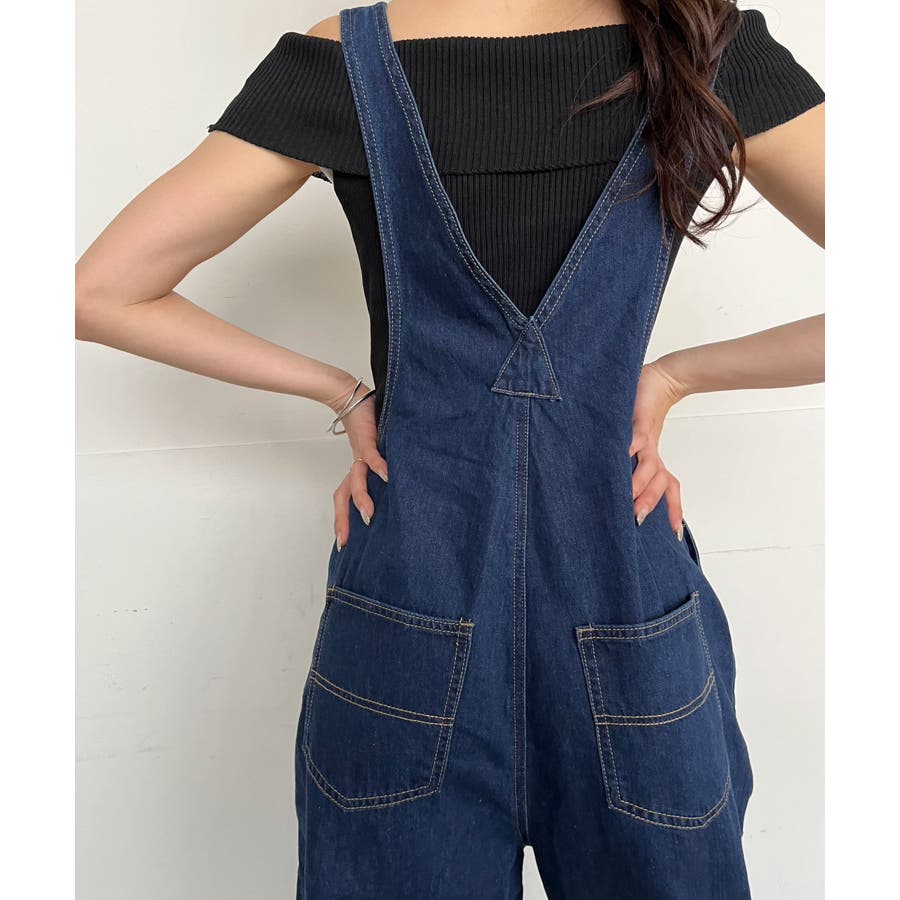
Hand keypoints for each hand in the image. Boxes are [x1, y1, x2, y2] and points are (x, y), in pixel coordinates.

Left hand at [329, 381, 387, 550]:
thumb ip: (383, 468)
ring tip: (368, 515)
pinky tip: (388, 477)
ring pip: (357, 481)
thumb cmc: (367, 424)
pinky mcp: (368, 440)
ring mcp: (361, 455)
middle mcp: (356, 466)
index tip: (342, 543)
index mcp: (356, 471)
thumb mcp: (376, 451)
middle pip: (344, 496)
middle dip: (343, 520)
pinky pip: (373, 457)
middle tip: (344, 542)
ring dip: (361, 499)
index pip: (344, 499)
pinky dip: (379, 467)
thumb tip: (397, 486)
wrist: (352, 397)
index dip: (342, 520)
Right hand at [630, 359, 687, 538]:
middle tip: (637, 518)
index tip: (675, 533)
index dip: (673, 509)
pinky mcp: (639, 419)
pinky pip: (636, 437)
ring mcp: (646, 438)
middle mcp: (652, 452)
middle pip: (659, 482)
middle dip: (649, 501)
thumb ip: (623, 459)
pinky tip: (624, 454)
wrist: (659, 378)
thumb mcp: (634, 439)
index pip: (668, 488)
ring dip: (640, 481)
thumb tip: (613, 483)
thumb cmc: (641, 410)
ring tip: (628, 494)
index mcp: (653, 459)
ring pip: (649, 465)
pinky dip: (630, 446)